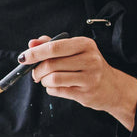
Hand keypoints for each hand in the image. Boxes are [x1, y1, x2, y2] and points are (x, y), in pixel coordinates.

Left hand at [19, 33, 136, 129]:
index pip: (54, 47)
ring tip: (45, 80)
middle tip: (34, 73)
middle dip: (37, 70)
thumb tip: (32, 43)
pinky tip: (55, 87)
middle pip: (51, 64)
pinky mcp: (86, 93)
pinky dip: (51, 89)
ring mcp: (89, 77)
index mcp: (85, 44)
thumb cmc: (89, 66)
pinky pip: (58, 90)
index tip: (23, 57)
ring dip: (44, 81)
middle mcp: (90, 59)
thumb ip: (53, 45)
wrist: (113, 88)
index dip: (35, 53)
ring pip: (53, 78)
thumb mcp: (75, 51)